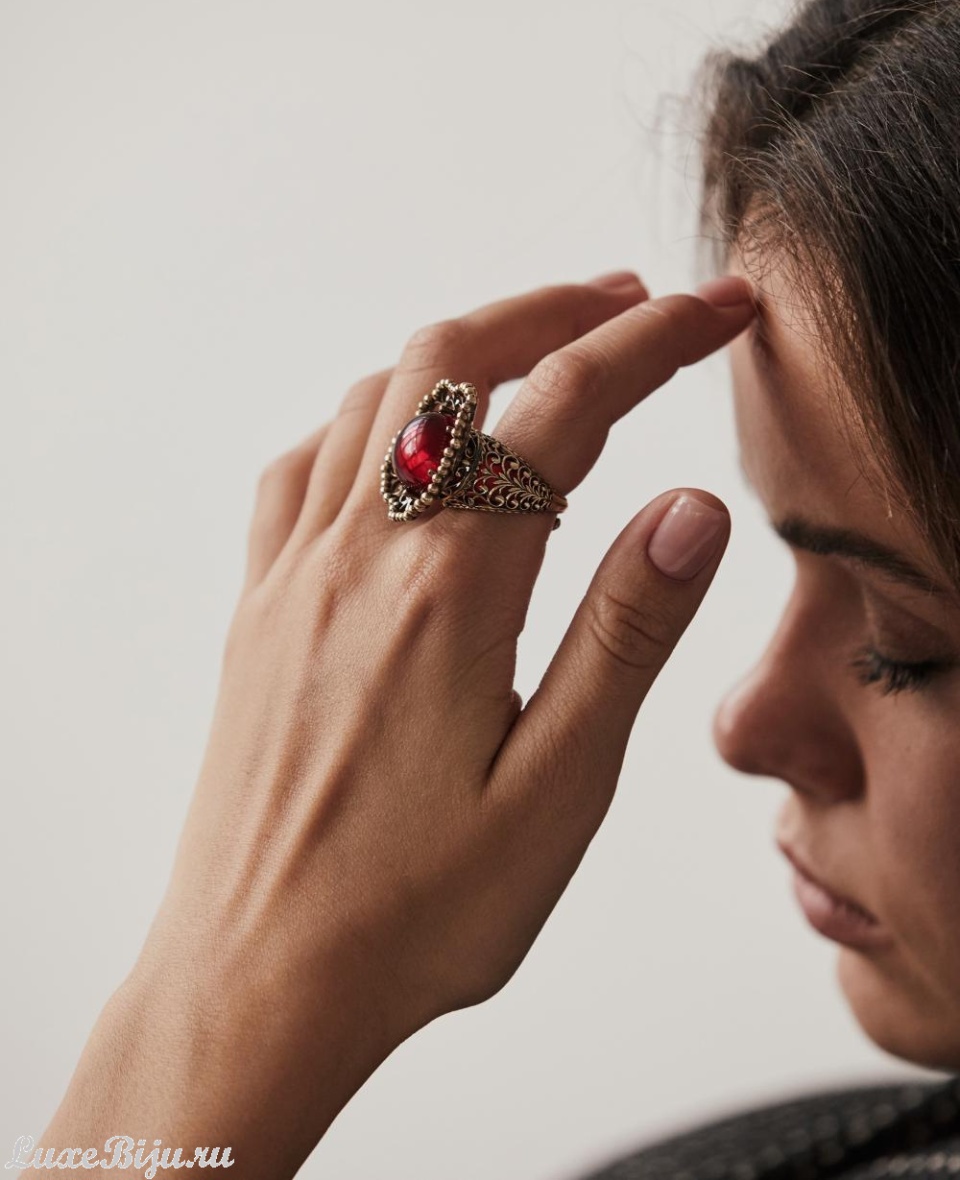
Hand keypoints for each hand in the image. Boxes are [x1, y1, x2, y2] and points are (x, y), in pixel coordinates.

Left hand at [43, 270, 754, 1176]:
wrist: (257, 982)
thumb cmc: (410, 912)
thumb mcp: (557, 789)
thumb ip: (623, 633)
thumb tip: (689, 509)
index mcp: (448, 594)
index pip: (565, 410)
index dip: (653, 342)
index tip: (715, 313)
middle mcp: (359, 559)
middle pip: (455, 363)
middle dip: (553, 309)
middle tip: (632, 302)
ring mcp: (294, 576)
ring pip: (374, 397)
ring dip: (465, 350)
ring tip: (536, 353)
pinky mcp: (259, 611)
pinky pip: (302, 466)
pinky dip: (366, 418)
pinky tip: (400, 445)